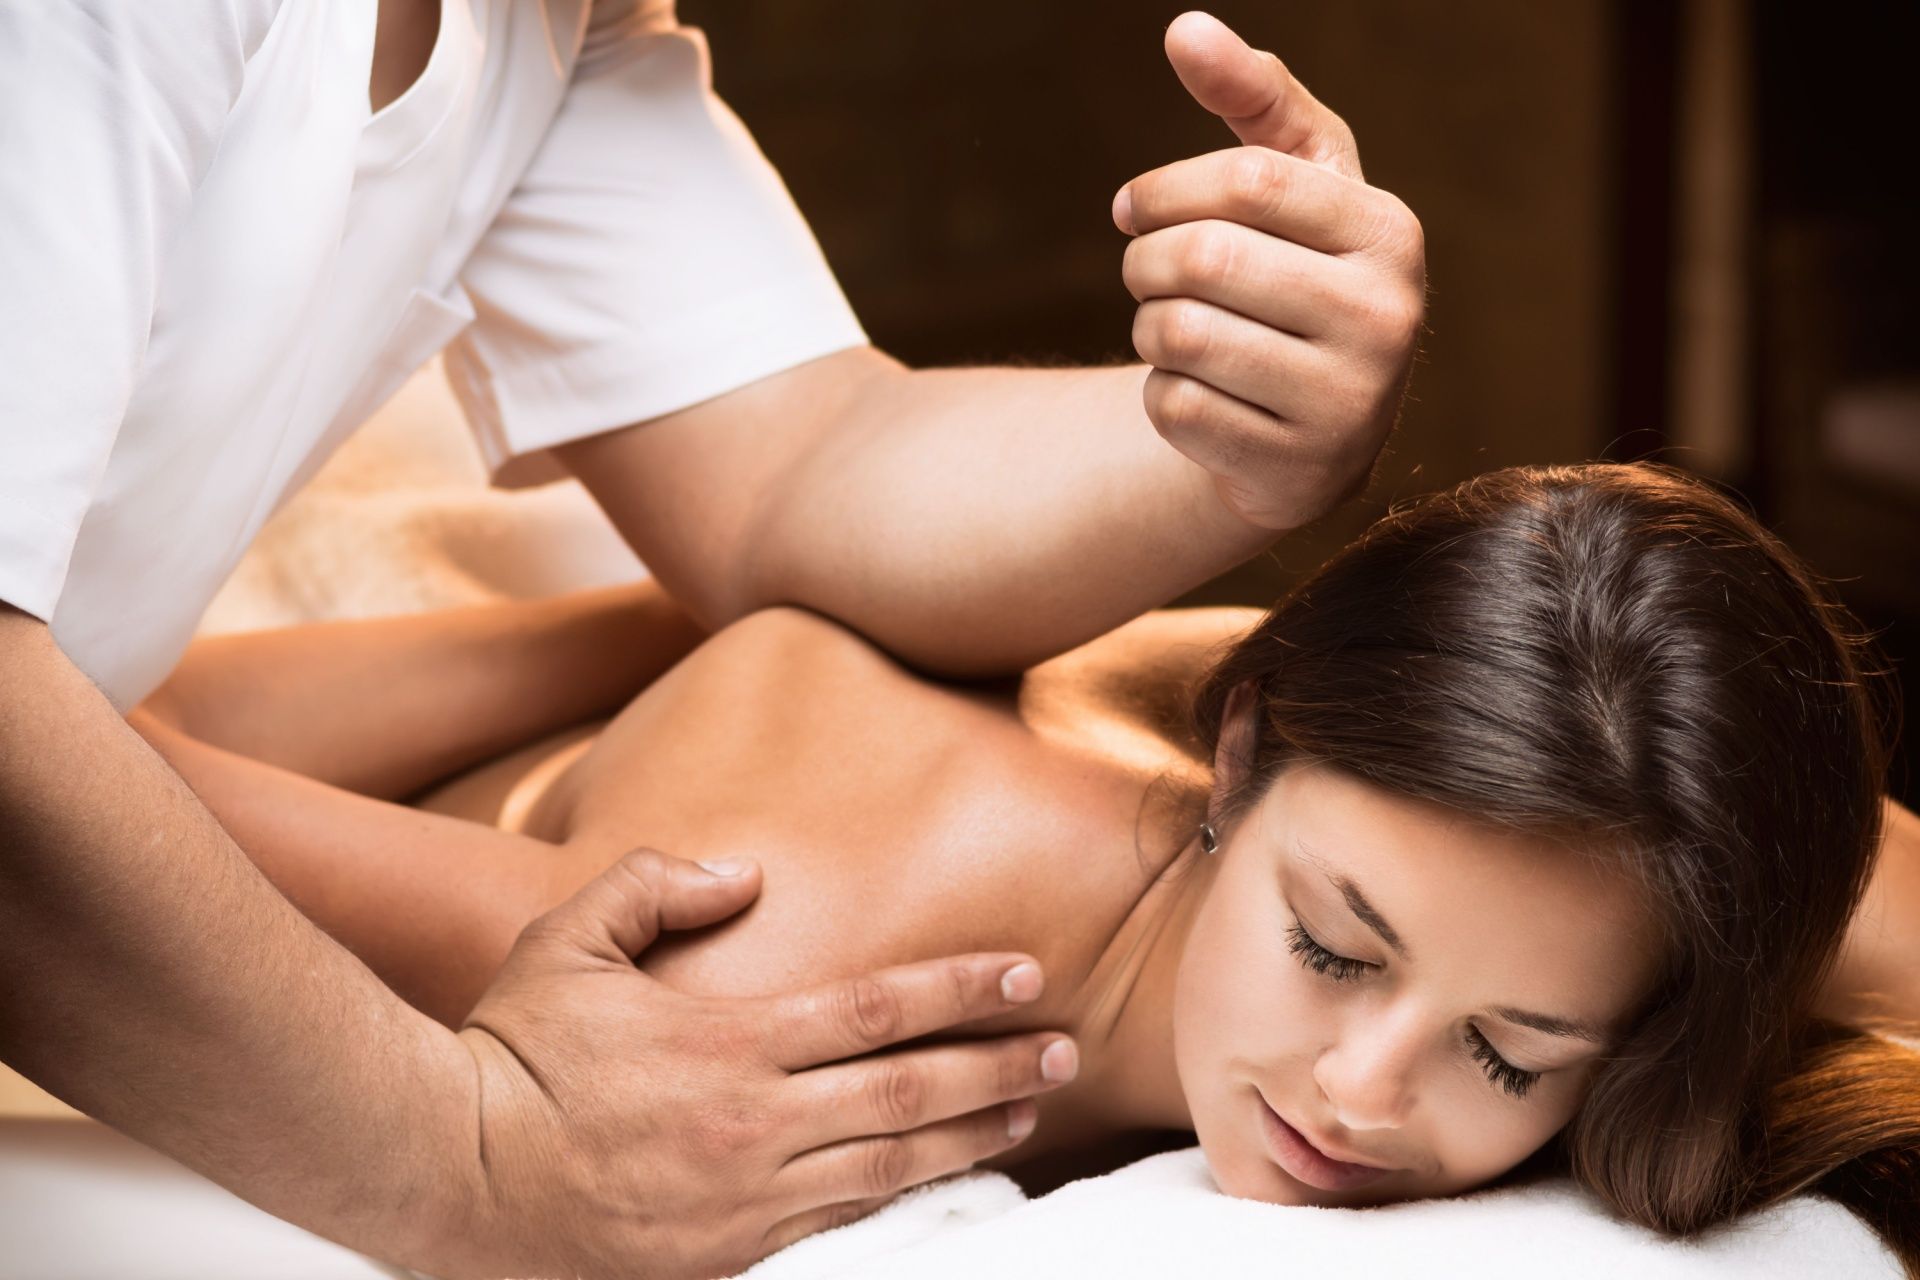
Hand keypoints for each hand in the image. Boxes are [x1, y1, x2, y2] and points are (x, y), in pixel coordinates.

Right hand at [437, 849, 1073, 1278]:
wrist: (449, 1173)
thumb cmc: (511, 1049)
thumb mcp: (570, 937)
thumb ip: (659, 885)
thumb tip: (746, 873)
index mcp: (728, 1040)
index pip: (876, 1008)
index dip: (960, 987)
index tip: (1025, 972)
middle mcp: (753, 1123)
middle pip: (907, 1091)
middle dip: (997, 1067)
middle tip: (1064, 1051)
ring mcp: (744, 1200)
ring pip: (889, 1167)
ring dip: (970, 1137)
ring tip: (1029, 1113)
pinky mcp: (726, 1259)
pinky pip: (838, 1230)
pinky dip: (901, 1206)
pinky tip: (942, 1188)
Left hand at [1115, 11, 1425, 530]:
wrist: (1313, 430)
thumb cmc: (1297, 277)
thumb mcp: (1296, 184)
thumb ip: (1252, 98)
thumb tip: (1185, 29)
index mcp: (1389, 233)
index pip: (1248, 180)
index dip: (1165, 189)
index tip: (1129, 209)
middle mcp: (1388, 319)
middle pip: (1204, 259)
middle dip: (1145, 263)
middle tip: (1144, 275)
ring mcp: (1349, 404)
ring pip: (1181, 336)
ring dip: (1148, 330)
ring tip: (1172, 333)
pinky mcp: (1298, 471)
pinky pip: (1175, 409)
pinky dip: (1162, 397)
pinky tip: (1200, 395)